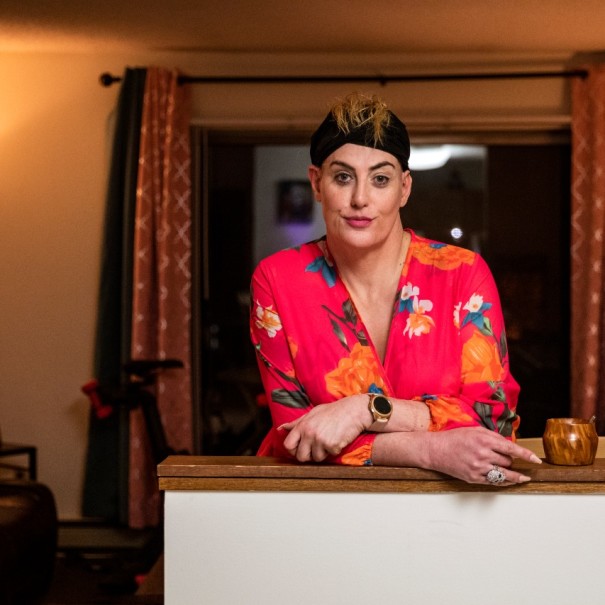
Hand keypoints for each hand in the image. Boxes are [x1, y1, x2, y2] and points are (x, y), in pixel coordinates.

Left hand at [280, 395, 368, 461]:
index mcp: (302, 425)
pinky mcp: (331, 445)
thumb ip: (296, 422)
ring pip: (316, 458)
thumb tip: (281, 428)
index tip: (301, 448)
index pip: (288, 445)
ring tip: (329, 440)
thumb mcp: (313, 413)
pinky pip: (330, 456)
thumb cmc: (334, 411)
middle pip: (300, 457)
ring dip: (323, 453)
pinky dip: (334, 450)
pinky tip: (338, 439)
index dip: (293, 450)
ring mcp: (320, 439)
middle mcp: (309, 432)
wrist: (353, 411)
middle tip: (317, 448)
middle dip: (308, 456)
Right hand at [425, 426, 541, 484]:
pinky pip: (494, 482)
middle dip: (510, 461)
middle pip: (508, 461)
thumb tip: (509, 445)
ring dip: (514, 475)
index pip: (511, 448)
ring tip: (522, 477)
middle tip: (507, 459)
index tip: (536, 460)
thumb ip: (493, 437)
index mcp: (483, 440)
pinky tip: (507, 480)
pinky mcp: (473, 478)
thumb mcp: (475, 431)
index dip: (526, 455)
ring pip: (504, 474)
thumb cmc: (455, 438)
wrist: (436, 450)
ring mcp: (478, 467)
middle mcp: (482, 454)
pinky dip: (502, 481)